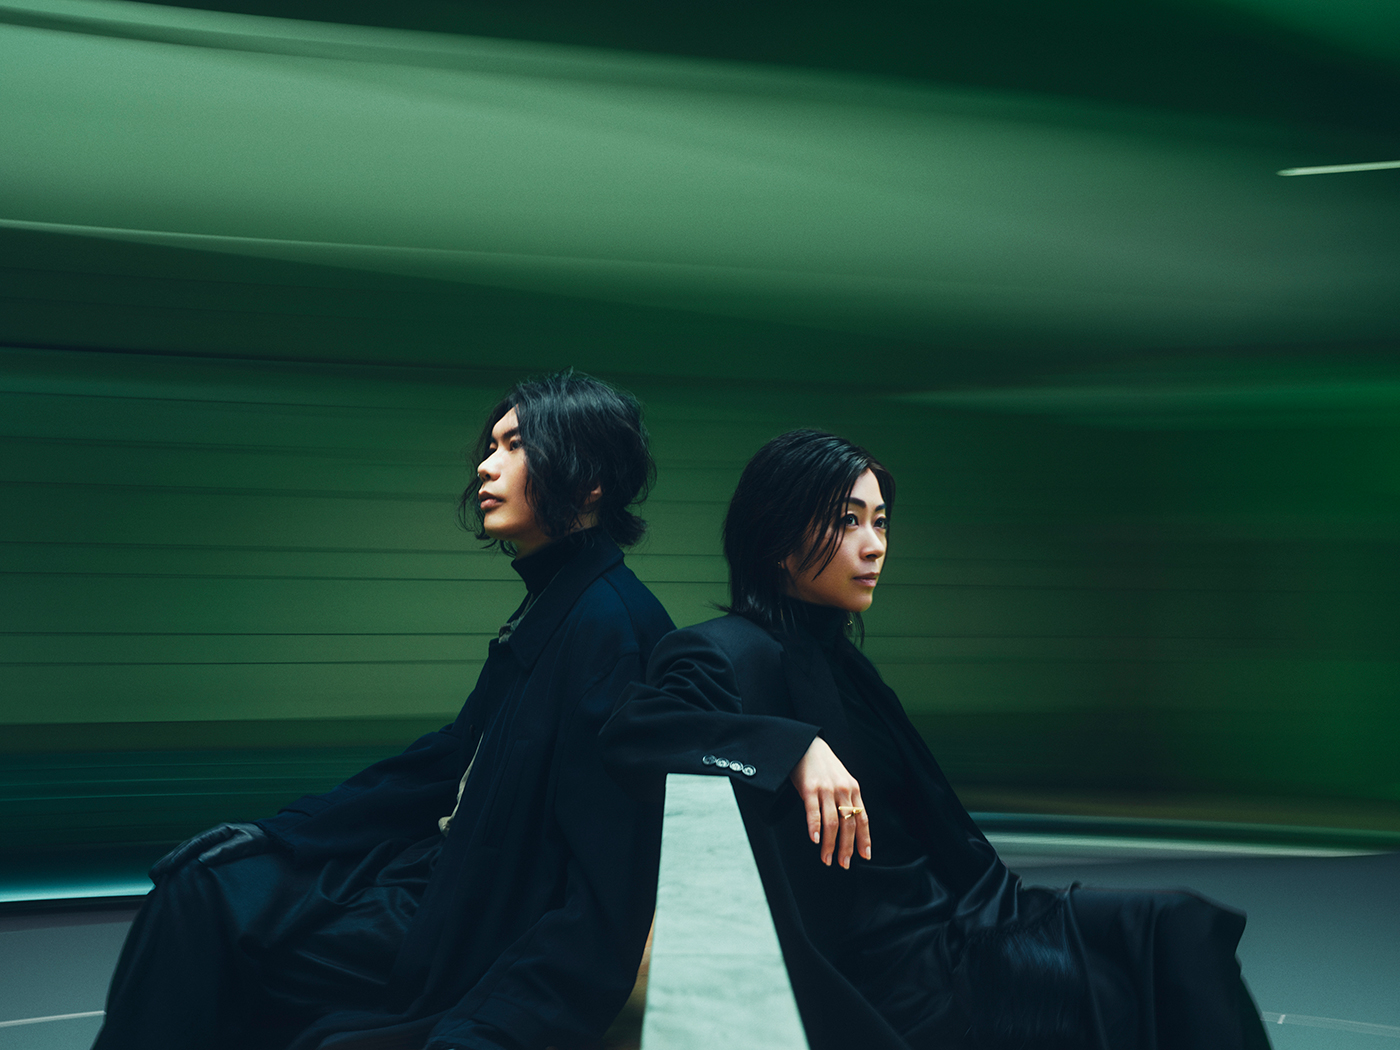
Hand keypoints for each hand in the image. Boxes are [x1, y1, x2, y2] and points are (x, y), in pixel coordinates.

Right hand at [148, 822, 271, 880]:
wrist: (272, 836)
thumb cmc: (260, 838)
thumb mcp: (245, 843)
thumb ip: (226, 850)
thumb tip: (202, 860)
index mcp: (219, 832)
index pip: (194, 844)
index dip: (179, 856)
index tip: (167, 869)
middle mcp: (213, 836)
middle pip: (185, 848)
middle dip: (168, 860)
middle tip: (153, 874)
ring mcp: (213, 843)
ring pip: (187, 852)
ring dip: (172, 863)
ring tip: (157, 876)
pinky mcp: (215, 851)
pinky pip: (194, 857)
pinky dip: (182, 865)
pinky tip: (174, 875)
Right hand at [788, 737, 870, 868]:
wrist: (806, 744)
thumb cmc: (823, 765)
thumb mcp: (841, 779)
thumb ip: (846, 798)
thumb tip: (849, 824)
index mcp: (853, 789)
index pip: (863, 818)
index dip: (864, 838)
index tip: (865, 856)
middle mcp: (843, 790)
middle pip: (849, 824)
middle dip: (847, 847)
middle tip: (844, 864)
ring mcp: (826, 789)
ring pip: (832, 822)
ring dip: (830, 844)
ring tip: (827, 859)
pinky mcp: (810, 787)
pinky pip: (814, 812)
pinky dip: (815, 828)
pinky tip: (815, 840)